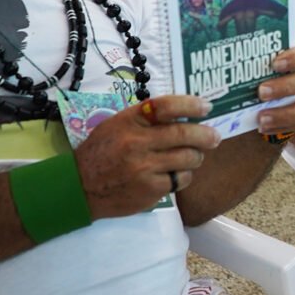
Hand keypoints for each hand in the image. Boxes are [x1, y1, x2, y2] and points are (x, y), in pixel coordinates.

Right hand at [75, 95, 219, 219]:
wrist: (80, 188)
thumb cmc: (102, 151)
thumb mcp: (118, 125)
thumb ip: (147, 119)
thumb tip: (185, 114)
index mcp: (130, 121)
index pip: (167, 106)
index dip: (191, 104)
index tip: (206, 107)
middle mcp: (138, 143)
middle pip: (184, 134)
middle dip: (206, 134)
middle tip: (215, 136)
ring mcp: (145, 168)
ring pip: (188, 159)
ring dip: (196, 157)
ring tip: (193, 156)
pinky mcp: (151, 190)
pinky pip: (180, 179)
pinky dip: (182, 176)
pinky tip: (175, 174)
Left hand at [255, 40, 294, 133]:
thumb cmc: (294, 68)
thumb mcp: (288, 59)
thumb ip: (274, 60)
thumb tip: (246, 66)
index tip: (274, 64)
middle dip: (285, 87)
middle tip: (261, 92)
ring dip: (284, 114)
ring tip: (262, 118)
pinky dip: (283, 127)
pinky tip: (265, 127)